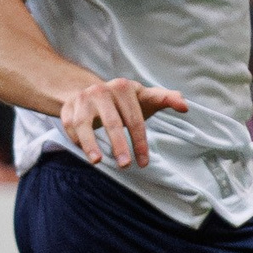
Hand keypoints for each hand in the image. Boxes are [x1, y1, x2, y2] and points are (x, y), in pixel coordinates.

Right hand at [58, 74, 187, 165]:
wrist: (92, 92)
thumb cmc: (125, 101)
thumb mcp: (145, 98)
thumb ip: (165, 99)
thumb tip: (185, 105)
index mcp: (124, 87)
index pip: (135, 118)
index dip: (140, 142)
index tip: (144, 162)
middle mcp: (102, 91)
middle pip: (112, 121)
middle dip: (119, 145)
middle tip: (126, 165)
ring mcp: (83, 99)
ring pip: (84, 123)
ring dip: (91, 144)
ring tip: (98, 161)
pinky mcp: (67, 108)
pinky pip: (70, 126)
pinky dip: (77, 140)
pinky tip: (87, 153)